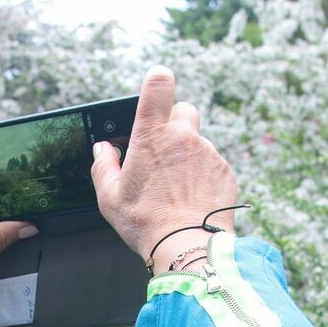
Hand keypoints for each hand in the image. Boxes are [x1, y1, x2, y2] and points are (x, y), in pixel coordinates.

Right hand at [90, 67, 238, 271]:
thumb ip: (103, 166)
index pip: (159, 84)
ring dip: (188, 156)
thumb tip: (102, 150)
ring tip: (176, 188)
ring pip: (198, 142)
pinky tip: (191, 198)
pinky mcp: (224, 171)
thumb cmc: (146, 223)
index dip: (157, 80)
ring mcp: (207, 153)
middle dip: (174, 124)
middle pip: (183, 110)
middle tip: (162, 152)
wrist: (187, 246)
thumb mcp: (110, 197)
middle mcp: (183, 137)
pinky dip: (203, 176)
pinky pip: (212, 164)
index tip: (155, 86)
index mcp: (151, 136)